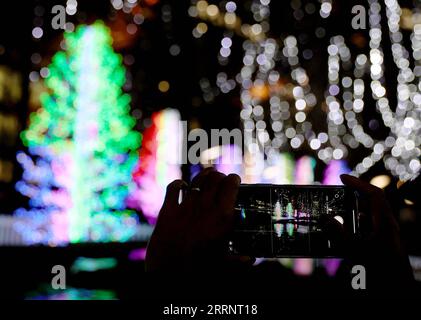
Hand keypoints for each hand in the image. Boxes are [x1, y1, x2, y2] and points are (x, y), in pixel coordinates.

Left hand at [146, 168, 249, 271]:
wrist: (170, 275)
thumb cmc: (200, 271)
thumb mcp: (223, 265)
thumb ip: (239, 261)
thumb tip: (251, 260)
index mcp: (222, 218)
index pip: (231, 187)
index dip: (234, 179)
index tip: (235, 179)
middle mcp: (205, 208)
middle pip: (214, 180)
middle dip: (220, 176)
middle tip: (222, 178)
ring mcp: (185, 208)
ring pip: (196, 181)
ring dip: (204, 175)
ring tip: (208, 173)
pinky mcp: (167, 211)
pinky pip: (173, 189)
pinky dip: (178, 184)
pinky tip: (182, 185)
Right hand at [340, 174, 414, 290]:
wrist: (397, 289)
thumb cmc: (381, 270)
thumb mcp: (356, 251)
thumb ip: (339, 235)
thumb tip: (327, 220)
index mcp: (385, 222)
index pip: (373, 194)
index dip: (358, 184)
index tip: (342, 179)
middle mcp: (388, 225)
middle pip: (372, 203)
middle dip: (354, 198)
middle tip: (337, 195)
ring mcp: (387, 235)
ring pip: (370, 217)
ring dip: (353, 214)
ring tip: (336, 215)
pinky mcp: (383, 244)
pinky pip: (369, 229)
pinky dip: (356, 227)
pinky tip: (344, 235)